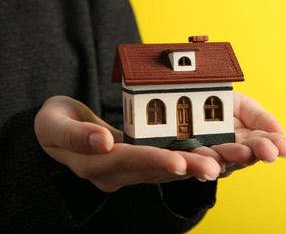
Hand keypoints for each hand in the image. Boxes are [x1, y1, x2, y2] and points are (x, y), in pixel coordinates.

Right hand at [35, 96, 220, 191]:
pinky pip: (162, 164)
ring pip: (162, 170)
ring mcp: (126, 171)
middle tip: (214, 166)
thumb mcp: (54, 124)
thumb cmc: (53, 124)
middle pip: (152, 169)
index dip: (154, 160)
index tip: (179, 161)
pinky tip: (206, 158)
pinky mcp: (136, 164)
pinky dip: (184, 162)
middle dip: (184, 167)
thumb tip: (103, 142)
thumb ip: (75, 135)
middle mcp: (114, 173)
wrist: (55, 133)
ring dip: (191, 167)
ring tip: (219, 164)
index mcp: (93, 163)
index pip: (127, 161)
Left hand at [191, 92, 285, 176]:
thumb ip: (261, 118)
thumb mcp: (243, 106)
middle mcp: (226, 151)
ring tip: (238, 156)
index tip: (285, 149)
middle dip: (254, 152)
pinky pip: (185, 161)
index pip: (260, 143)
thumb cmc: (218, 104)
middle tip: (268, 152)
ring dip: (226, 159)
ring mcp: (204, 156)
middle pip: (242, 154)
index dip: (273, 145)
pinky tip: (197, 165)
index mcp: (243, 140)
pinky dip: (188, 164)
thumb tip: (279, 132)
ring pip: (215, 160)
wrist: (183, 100)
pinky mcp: (181, 157)